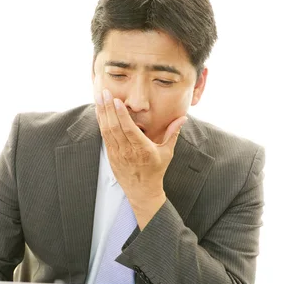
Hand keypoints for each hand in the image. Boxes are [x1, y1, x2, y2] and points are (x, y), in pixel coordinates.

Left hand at [95, 89, 186, 227]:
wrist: (142, 190)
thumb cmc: (156, 170)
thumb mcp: (167, 152)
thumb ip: (172, 133)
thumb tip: (183, 118)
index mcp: (142, 149)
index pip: (129, 129)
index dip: (121, 114)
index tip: (116, 101)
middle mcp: (127, 151)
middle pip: (115, 127)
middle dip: (108, 108)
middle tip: (104, 93)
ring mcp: (117, 153)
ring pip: (107, 131)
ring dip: (102, 113)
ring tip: (99, 98)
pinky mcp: (111, 155)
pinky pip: (104, 136)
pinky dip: (101, 123)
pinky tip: (99, 112)